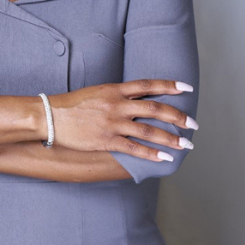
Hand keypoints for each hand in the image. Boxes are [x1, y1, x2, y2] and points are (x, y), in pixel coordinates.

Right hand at [49, 80, 196, 161]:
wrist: (50, 116)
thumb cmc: (73, 104)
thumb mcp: (99, 92)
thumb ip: (120, 95)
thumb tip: (141, 99)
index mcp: (116, 90)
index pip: (149, 85)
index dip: (170, 86)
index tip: (188, 89)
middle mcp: (118, 105)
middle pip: (156, 109)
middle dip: (178, 117)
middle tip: (194, 124)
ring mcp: (113, 123)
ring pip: (149, 131)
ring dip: (171, 139)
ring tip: (186, 145)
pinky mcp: (106, 140)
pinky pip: (134, 148)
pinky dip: (151, 154)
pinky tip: (165, 159)